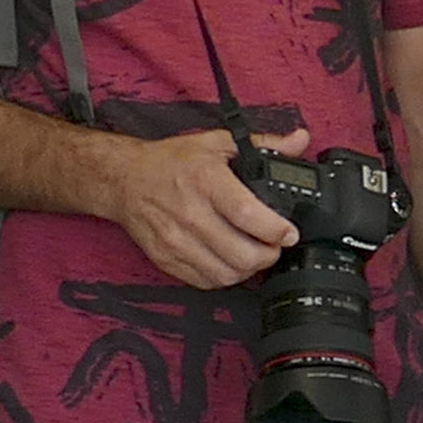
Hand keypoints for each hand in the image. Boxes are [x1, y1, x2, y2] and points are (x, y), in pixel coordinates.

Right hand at [101, 122, 297, 288]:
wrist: (123, 179)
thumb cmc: (170, 162)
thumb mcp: (217, 143)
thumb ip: (263, 144)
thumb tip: (298, 140)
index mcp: (206, 181)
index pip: (248, 215)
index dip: (276, 230)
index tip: (289, 233)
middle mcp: (190, 213)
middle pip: (242, 254)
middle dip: (269, 255)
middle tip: (274, 245)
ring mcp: (176, 240)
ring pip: (226, 274)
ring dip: (248, 269)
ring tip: (254, 254)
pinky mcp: (166, 259)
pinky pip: (205, 282)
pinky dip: (224, 276)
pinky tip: (229, 261)